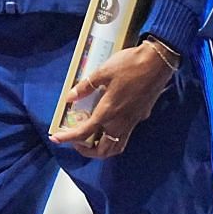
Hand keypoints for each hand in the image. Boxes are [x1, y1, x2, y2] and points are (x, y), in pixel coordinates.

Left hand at [48, 39, 177, 158]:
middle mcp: (121, 122)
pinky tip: (108, 124)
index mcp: (108, 112)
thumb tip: (70, 98)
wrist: (158, 62)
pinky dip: (113, 138)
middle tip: (75, 141)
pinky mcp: (140, 116)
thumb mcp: (103, 72)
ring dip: (102, 149)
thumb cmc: (129, 65)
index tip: (55, 139)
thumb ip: (86, 87)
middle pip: (103, 150)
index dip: (67, 138)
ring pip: (116, 147)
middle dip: (87, 151)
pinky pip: (125, 136)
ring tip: (90, 138)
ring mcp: (133, 122)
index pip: (84, 133)